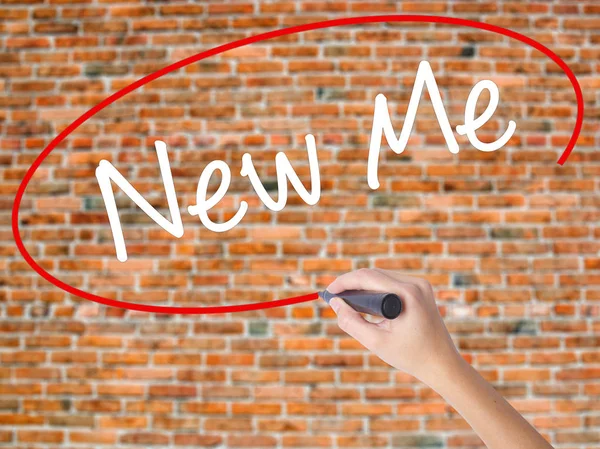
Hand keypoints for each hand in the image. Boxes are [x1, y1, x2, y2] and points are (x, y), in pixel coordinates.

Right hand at [326, 268, 460, 384]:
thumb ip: (351, 322)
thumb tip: (334, 304)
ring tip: (346, 300)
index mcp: (406, 293)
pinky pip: (392, 283)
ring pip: (382, 276)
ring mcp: (421, 285)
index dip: (344, 282)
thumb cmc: (410, 356)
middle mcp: (416, 283)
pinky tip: (364, 301)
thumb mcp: (375, 342)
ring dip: (363, 285)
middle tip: (334, 298)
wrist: (442, 364)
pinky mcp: (422, 290)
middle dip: (351, 283)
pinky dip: (376, 289)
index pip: (367, 277)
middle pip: (374, 274)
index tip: (328, 292)